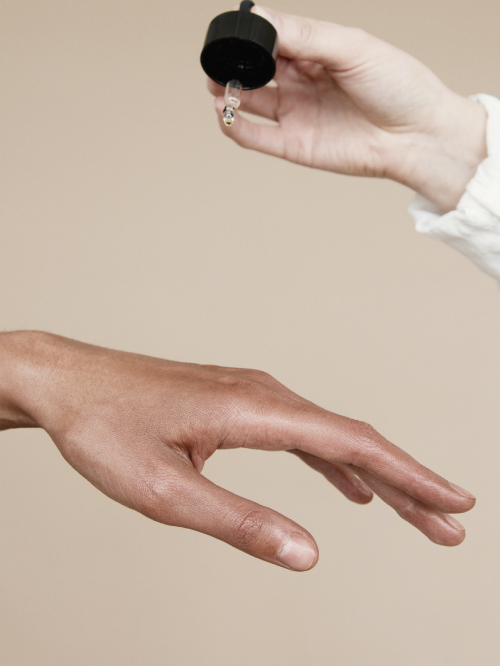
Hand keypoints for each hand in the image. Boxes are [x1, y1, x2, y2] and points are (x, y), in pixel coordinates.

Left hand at [0, 331, 474, 569]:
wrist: (68, 384)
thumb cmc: (106, 429)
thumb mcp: (167, 492)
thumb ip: (240, 523)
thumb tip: (308, 554)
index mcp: (253, 411)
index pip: (351, 444)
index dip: (408, 475)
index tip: (452, 501)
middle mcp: (263, 393)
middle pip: (353, 438)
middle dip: (405, 483)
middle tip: (449, 524)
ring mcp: (251, 395)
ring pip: (330, 436)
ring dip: (374, 474)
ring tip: (411, 511)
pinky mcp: (236, 403)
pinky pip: (301, 434)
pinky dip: (333, 462)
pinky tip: (346, 485)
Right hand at [208, 6, 486, 211]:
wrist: (416, 136)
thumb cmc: (398, 87)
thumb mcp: (353, 48)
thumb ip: (307, 35)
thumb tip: (263, 19)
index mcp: (316, 52)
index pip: (273, 38)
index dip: (253, 35)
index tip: (240, 31)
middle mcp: (301, 82)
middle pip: (255, 69)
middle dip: (233, 63)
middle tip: (220, 61)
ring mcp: (295, 114)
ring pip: (249, 101)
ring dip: (226, 92)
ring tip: (217, 85)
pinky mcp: (294, 145)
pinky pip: (255, 136)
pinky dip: (234, 126)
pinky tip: (223, 111)